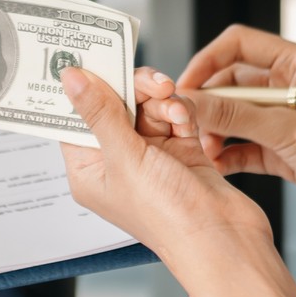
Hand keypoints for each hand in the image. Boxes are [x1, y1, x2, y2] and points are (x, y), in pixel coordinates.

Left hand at [60, 66, 271, 261]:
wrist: (223, 238)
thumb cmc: (168, 217)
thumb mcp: (124, 159)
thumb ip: (99, 113)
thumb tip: (71, 79)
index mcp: (89, 170)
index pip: (74, 117)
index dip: (84, 88)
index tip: (91, 58)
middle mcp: (116, 162)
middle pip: (114, 105)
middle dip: (133, 90)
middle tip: (152, 84)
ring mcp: (149, 156)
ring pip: (146, 105)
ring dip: (161, 101)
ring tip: (173, 109)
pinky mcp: (180, 150)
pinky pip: (173, 114)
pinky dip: (180, 111)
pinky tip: (186, 120)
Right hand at [181, 25, 295, 249]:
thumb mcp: (289, 129)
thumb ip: (236, 114)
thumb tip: (190, 102)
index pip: (240, 45)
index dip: (208, 61)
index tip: (184, 87)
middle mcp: (292, 88)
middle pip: (232, 82)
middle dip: (208, 103)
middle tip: (187, 124)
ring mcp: (288, 121)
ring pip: (236, 117)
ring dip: (215, 131)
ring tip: (203, 150)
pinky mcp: (286, 153)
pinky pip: (245, 147)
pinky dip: (228, 155)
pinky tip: (216, 166)